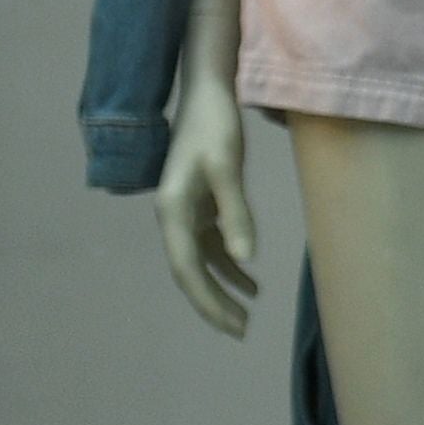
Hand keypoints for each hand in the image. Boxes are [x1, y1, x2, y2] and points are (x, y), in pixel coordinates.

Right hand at [157, 69, 260, 337]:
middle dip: (213, 302)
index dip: (208, 300)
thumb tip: (246, 259)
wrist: (208, 94)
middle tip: (241, 331)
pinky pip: (210, 244)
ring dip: (223, 286)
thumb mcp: (229, 167)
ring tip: (250, 312)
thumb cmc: (216, 126)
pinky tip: (251, 279)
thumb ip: (236, 213)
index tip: (232, 326)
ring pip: (201, 260)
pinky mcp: (199, 204)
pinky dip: (229, 263)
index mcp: (172, 209)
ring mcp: (185, 210)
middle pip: (190, 270)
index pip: (186, 268)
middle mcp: (172, 215)